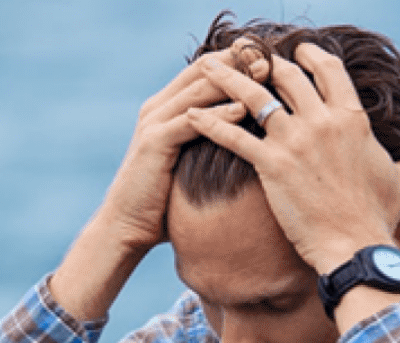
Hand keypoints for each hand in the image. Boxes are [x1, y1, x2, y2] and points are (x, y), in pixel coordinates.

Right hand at [98, 47, 255, 253]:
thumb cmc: (162, 202)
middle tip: (272, 57)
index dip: (236, 61)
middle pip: (203, 71)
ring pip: (199, 90)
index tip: (270, 58)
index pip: (204, 71)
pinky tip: (243, 110)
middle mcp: (158, 108)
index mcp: (166, 108)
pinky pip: (191, 122)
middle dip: (238, 62)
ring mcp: (154, 122)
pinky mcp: (154, 142)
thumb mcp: (189, 165)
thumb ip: (207, 145)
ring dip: (234, 81)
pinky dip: (218, 114)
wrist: (127, 226)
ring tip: (266, 75)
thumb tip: (244, 144)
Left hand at [188, 44, 399, 273]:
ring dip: (226, 77)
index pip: (327, 69)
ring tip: (206, 67)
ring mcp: (295, 141)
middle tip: (243, 57)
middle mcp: (322, 120)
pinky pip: (233, 136)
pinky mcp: (271, 165)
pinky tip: (190, 116)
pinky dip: (209, 123)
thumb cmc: (378, 218)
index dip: (308, 55)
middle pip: (286, 75)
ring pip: (253, 95)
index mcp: (352, 118)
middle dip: (262, 61)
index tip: (294, 51)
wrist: (355, 247)